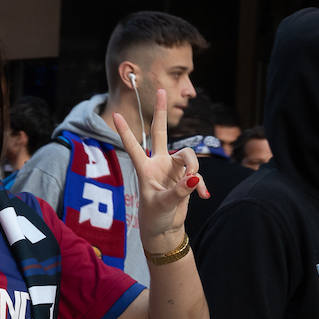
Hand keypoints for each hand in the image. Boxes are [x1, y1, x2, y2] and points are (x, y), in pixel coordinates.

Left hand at [111, 89, 208, 249]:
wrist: (164, 229)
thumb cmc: (155, 217)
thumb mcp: (164, 204)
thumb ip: (179, 191)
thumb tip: (193, 177)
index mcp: (145, 169)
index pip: (134, 146)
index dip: (125, 131)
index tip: (115, 115)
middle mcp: (159, 164)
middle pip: (160, 132)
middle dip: (162, 112)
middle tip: (162, 89)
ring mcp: (173, 169)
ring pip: (189, 156)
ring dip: (194, 168)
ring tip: (193, 186)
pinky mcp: (185, 177)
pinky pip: (197, 173)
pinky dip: (201, 184)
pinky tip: (203, 196)